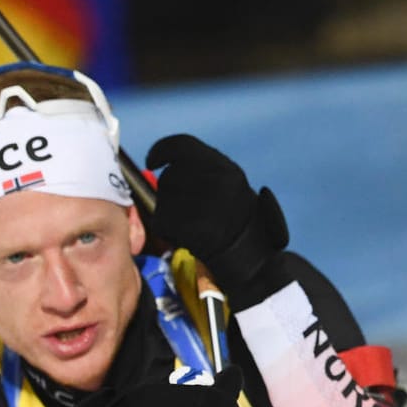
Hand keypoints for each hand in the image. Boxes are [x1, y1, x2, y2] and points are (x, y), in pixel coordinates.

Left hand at [144, 134, 288, 307]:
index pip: (181, 145)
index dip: (161, 150)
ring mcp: (200, 202)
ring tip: (194, 225)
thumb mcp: (236, 188)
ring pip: (163, 199)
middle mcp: (213, 180)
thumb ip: (208, 172)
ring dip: (171, 212)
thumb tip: (174, 165)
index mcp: (226, 169)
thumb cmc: (245, 227)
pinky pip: (162, 221)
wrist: (253, 261)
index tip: (153, 159)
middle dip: (172, 191)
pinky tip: (189, 238)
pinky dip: (169, 231)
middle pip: (169, 176)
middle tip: (189, 209)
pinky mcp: (188, 225)